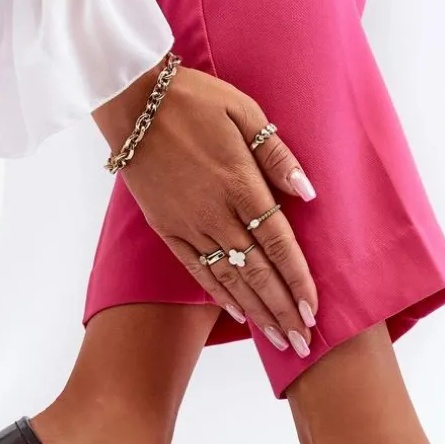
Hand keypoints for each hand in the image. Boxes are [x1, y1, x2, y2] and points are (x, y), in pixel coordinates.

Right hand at [94, 63, 317, 354]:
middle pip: (257, 272)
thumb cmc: (194, 99)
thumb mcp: (244, 111)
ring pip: (229, 278)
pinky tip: (238, 313)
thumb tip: (307, 192)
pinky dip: (219, 293)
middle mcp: (215, 212)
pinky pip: (196, 268)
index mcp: (240, 183)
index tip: (314, 311)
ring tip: (278, 341)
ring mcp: (188, 223)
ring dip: (257, 312)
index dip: (297, 280)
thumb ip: (276, 154)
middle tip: (304, 344)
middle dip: (283, 311)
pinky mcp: (166, 227)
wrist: (130, 100)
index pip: (277, 243)